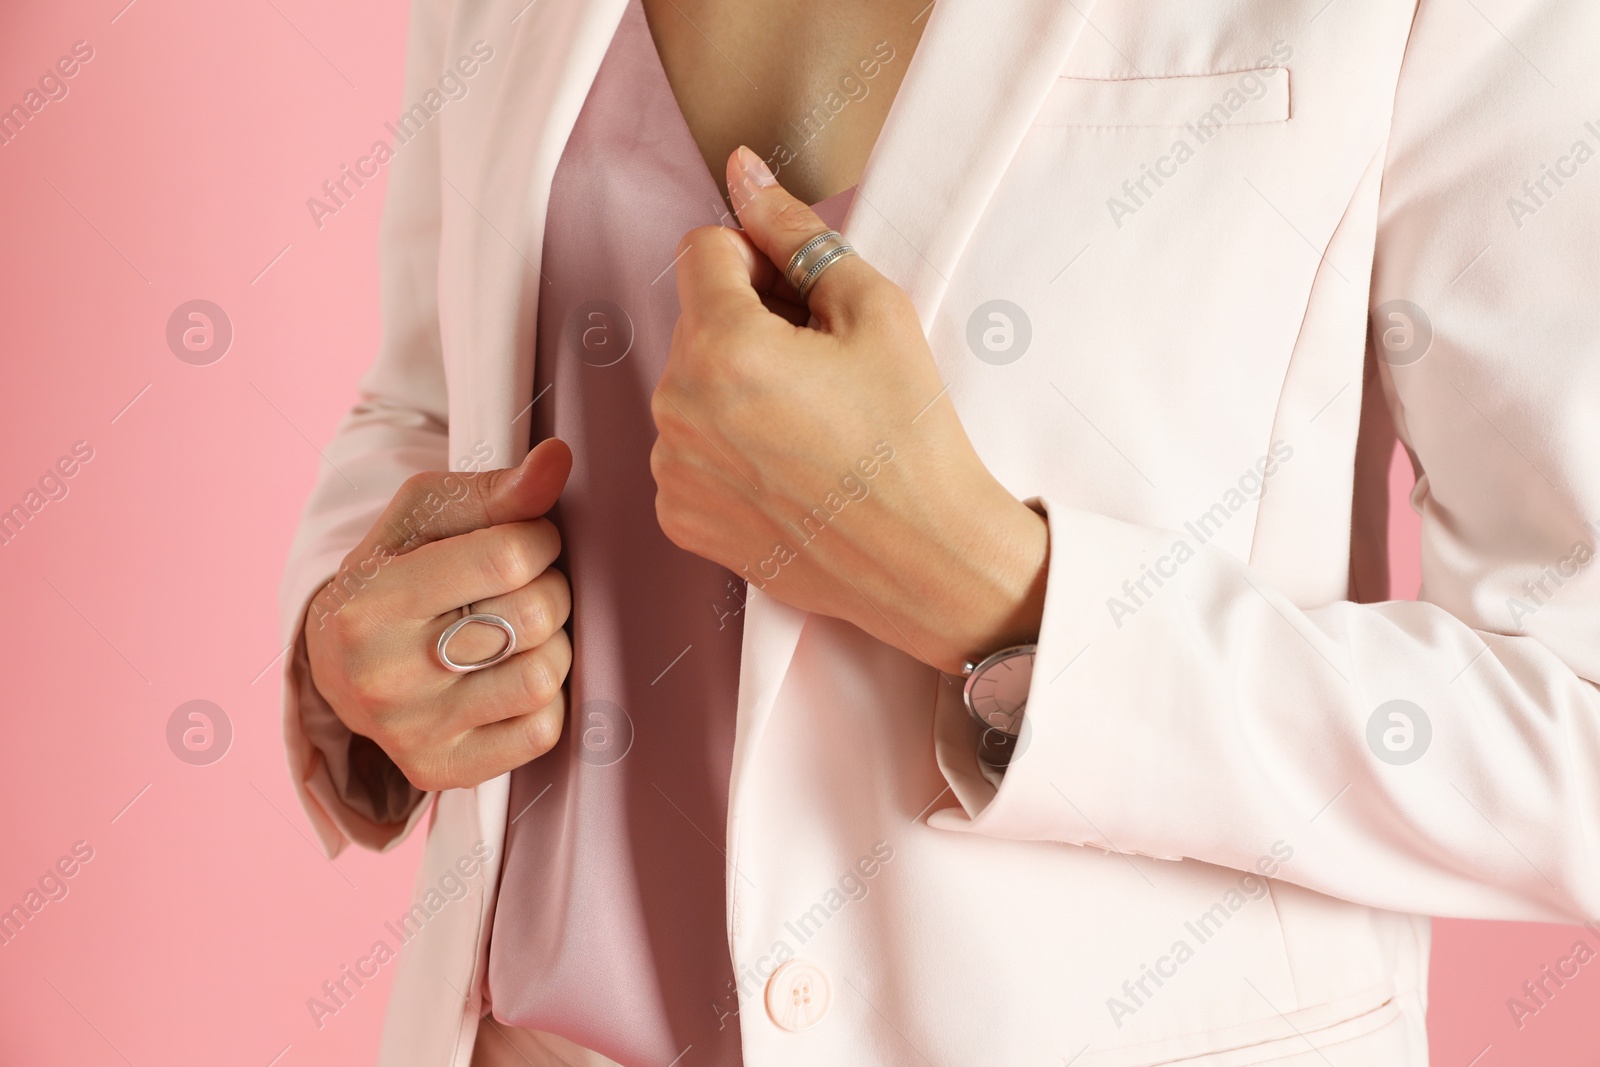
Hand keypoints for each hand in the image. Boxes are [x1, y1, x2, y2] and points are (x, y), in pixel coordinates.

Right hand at [304, 439, 574, 790]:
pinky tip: (513, 676)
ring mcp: (411, 732)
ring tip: (519, 632)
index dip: (539, 539)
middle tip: (526, 587)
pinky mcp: (441, 771)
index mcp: (370, 602)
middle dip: (550, 588)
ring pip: (543, 677)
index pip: (508, 557)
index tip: (526, 541)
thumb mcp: (425, 515)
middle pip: (533, 616)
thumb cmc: (393, 572)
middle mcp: (383, 677)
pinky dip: (545, 699)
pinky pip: (542, 732)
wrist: (336, 661)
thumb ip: (497, 488)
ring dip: (552, 645)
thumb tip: (559, 459)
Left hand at [649, 147, 1048, 674]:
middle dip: (748, 328)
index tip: (801, 301)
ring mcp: (673, 470)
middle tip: (820, 371)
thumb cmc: (911, 438)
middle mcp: (677, 408)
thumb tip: (743, 172)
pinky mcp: (680, 519)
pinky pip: (688, 452)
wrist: (928, 559)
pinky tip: (786, 471)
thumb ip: (795, 234)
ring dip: (734, 390)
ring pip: (690, 387)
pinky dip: (726, 451)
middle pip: (695, 321)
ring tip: (808, 428)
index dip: (756, 261)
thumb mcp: (874, 310)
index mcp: (721, 347)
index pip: (701, 250)